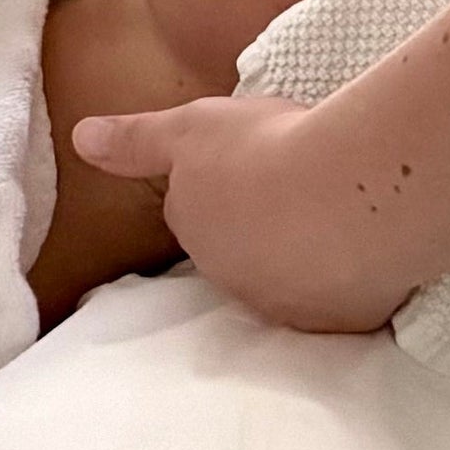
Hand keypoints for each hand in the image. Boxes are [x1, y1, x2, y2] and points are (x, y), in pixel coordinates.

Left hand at [65, 91, 410, 333]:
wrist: (351, 190)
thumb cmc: (267, 148)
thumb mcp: (190, 127)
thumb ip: (136, 139)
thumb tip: (79, 139)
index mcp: (193, 228)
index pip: (197, 212)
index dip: (226, 185)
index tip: (256, 165)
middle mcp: (229, 278)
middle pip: (241, 250)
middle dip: (262, 226)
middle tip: (302, 188)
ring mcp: (284, 305)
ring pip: (289, 279)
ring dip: (305, 255)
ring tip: (340, 214)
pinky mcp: (338, 322)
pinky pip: (342, 302)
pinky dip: (351, 281)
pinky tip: (370, 251)